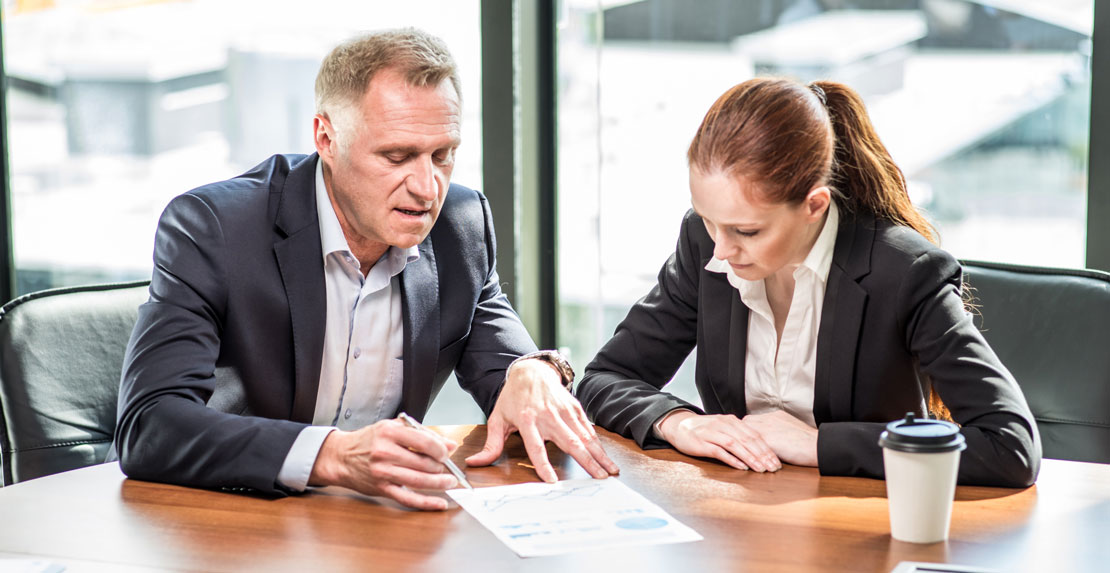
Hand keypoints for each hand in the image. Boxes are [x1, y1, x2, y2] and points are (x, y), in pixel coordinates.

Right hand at [308, 418, 458, 509]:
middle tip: (447, 467)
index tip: (446, 453)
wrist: (342, 457)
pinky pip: (408, 498)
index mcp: (390, 432)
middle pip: (425, 463)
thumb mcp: (393, 428)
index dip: (441, 450)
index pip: (425, 442)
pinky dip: (426, 503)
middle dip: (441, 467)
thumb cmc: (370, 441)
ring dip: (439, 483)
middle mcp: (386, 452)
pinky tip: (439, 503)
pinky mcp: (382, 489)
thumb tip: (450, 445)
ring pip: (420, 481)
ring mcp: (383, 472)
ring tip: (449, 482)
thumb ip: (423, 434)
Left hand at [465, 358, 619, 481]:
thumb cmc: (513, 397)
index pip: (535, 447)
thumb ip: (490, 444)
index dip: (542, 464)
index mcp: (527, 420)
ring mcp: (564, 411)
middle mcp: (548, 415)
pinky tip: (605, 455)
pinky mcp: (574, 407)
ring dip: (598, 454)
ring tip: (610, 470)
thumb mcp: (497, 418)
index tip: (551, 480)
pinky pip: (587, 428)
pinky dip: (597, 442)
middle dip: (586, 460)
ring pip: (583, 436)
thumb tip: (474, 462)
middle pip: (569, 442)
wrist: (531, 370)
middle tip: (599, 477)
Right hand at [657, 410, 781, 471]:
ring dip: (750, 458)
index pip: (754, 435)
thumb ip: (739, 434)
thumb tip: (760, 447)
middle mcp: (724, 425)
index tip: (777, 461)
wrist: (679, 425)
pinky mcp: (702, 443)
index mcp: (732, 421)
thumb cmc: (704, 430)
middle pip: (747, 440)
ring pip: (736, 445)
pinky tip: (741, 467)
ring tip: (761, 469)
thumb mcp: (724, 428)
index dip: (767, 448)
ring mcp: (712, 433)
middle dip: (762, 455)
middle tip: (773, 468)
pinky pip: (720, 451)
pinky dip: (732, 459)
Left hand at [741, 410, 818, 466]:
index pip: (754, 419)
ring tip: (740, 454)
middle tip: (740, 445)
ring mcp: (767, 428)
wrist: (819, 445)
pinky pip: (750, 445)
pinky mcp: (767, 439)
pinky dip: (746, 453)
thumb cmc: (810, 442)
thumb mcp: (793, 429)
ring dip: (743, 444)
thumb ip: (781, 430)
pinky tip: (746, 460)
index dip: (749, 429)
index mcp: (776, 415)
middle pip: (746, 423)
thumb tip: (776, 438)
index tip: (746, 438)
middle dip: (742, 434)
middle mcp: (769, 419)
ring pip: (746, 433)